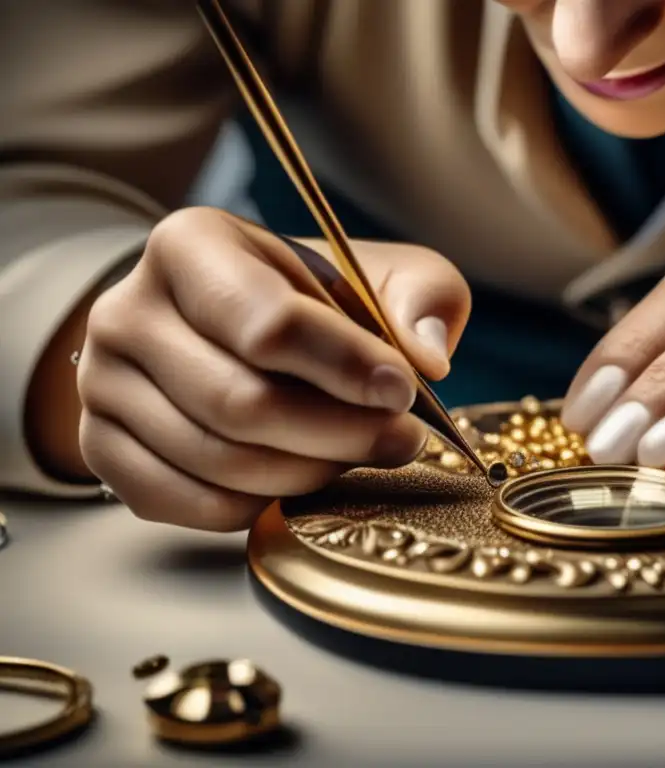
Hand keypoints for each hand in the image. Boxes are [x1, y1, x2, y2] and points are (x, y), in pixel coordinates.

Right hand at [77, 207, 469, 529]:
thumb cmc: (310, 299)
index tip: (403, 391)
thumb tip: (423, 358)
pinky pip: (186, 502)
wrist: (226, 330)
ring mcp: (104, 383)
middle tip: (402, 438)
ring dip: (310, 471)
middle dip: (341, 432)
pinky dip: (257, 504)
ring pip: (219, 460)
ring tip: (358, 453)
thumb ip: (419, 295)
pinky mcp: (102, 445)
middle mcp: (128, 311)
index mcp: (191, 245)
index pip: (268, 323)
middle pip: (242, 402)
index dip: (346, 367)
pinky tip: (301, 478)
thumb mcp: (379, 271)